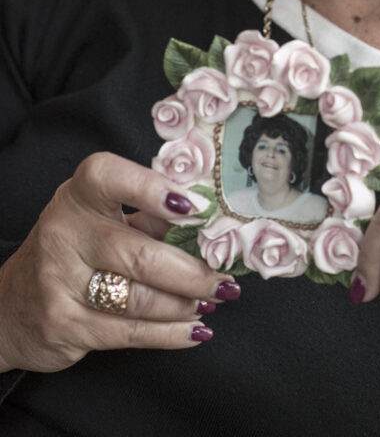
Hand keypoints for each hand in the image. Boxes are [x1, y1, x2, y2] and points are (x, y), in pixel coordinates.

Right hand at [0, 152, 240, 372]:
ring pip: (140, 297)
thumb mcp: (101, 219)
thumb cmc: (74, 251)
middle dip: (194, 272)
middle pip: (142, 254)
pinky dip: (170, 333)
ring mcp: (59, 280)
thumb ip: (149, 215)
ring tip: (211, 301)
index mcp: (78, 195)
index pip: (111, 178)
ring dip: (186, 303)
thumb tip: (212, 220)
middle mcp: (64, 232)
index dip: (153, 189)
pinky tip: (194, 330)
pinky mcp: (64, 324)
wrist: (10, 307)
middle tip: (225, 279)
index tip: (195, 207)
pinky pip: (129, 332)